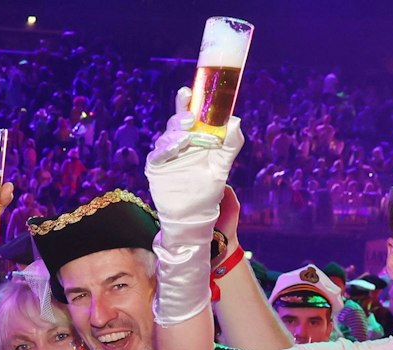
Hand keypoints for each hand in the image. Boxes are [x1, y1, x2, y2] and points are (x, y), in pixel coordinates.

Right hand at [145, 87, 245, 246]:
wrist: (193, 215)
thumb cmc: (208, 189)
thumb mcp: (222, 166)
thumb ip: (230, 145)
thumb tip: (235, 122)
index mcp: (193, 137)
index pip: (189, 113)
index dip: (187, 101)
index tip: (189, 91)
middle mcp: (178, 142)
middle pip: (176, 122)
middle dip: (181, 115)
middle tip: (191, 117)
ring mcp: (165, 154)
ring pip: (166, 136)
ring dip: (176, 134)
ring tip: (186, 138)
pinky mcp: (156, 167)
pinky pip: (157, 154)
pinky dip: (165, 149)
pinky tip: (175, 148)